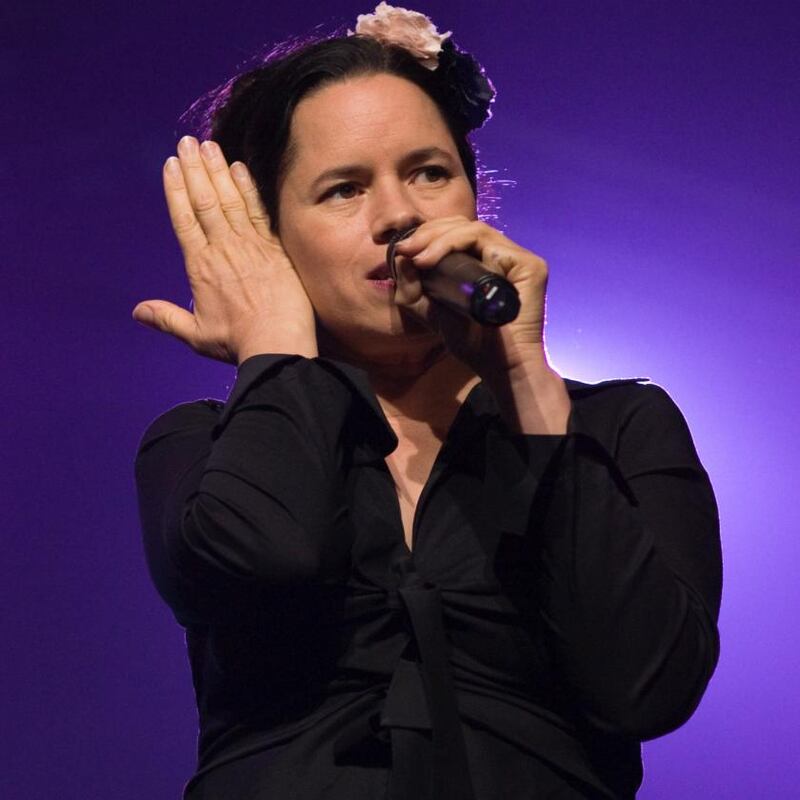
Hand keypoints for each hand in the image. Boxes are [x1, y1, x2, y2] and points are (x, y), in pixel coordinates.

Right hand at [133, 136, 317, 364]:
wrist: (277, 344)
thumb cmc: (237, 343)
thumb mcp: (196, 334)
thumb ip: (166, 318)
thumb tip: (137, 312)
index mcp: (200, 267)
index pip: (183, 219)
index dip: (175, 189)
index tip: (171, 165)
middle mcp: (222, 249)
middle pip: (204, 201)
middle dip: (194, 169)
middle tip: (187, 142)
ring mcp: (250, 246)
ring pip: (229, 200)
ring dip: (217, 170)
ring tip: (208, 145)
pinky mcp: (275, 249)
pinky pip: (259, 212)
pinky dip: (248, 189)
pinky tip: (240, 168)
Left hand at [394, 217, 569, 433]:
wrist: (499, 366)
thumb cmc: (473, 343)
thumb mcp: (432, 313)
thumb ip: (413, 290)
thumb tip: (400, 259)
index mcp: (484, 262)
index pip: (455, 233)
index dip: (428, 235)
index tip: (402, 251)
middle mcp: (502, 255)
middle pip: (463, 225)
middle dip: (429, 233)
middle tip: (406, 250)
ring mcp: (516, 258)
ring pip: (473, 229)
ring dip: (438, 238)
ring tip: (417, 256)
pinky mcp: (528, 264)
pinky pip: (487, 240)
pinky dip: (455, 244)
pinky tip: (433, 260)